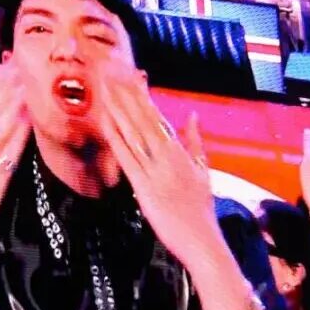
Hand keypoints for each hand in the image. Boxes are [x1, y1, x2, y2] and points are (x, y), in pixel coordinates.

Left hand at [92, 66, 227, 279]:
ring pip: (135, 133)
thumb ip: (196, 142)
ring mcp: (156, 170)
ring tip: (106, 86)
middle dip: (127, 93)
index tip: (131, 74)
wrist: (203, 241)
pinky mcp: (145, 187)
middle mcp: (168, 156)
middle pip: (144, 118)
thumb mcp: (203, 171)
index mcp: (180, 151)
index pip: (158, 116)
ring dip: (119, 108)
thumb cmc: (201, 210)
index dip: (143, 94)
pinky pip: (128, 158)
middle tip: (112, 69)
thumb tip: (193, 116)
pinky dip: (117, 138)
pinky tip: (107, 121)